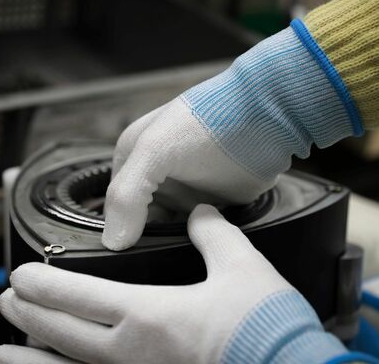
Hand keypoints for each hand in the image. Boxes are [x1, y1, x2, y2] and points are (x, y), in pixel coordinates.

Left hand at [0, 205, 293, 363]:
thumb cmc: (265, 328)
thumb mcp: (242, 267)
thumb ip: (214, 234)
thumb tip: (201, 213)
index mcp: (149, 315)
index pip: (79, 295)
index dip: (44, 284)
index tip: (19, 275)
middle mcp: (131, 354)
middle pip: (63, 333)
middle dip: (30, 315)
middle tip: (7, 301)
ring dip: (30, 362)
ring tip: (2, 355)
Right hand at [102, 25, 357, 249]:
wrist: (266, 118)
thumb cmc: (207, 122)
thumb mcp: (154, 150)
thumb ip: (127, 195)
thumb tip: (113, 242)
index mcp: (133, 156)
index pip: (114, 203)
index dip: (119, 228)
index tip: (127, 253)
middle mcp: (157, 174)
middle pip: (140, 220)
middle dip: (145, 239)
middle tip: (152, 260)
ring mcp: (186, 189)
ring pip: (168, 230)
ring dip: (172, 243)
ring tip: (178, 260)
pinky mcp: (213, 203)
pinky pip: (197, 233)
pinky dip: (196, 243)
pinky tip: (200, 253)